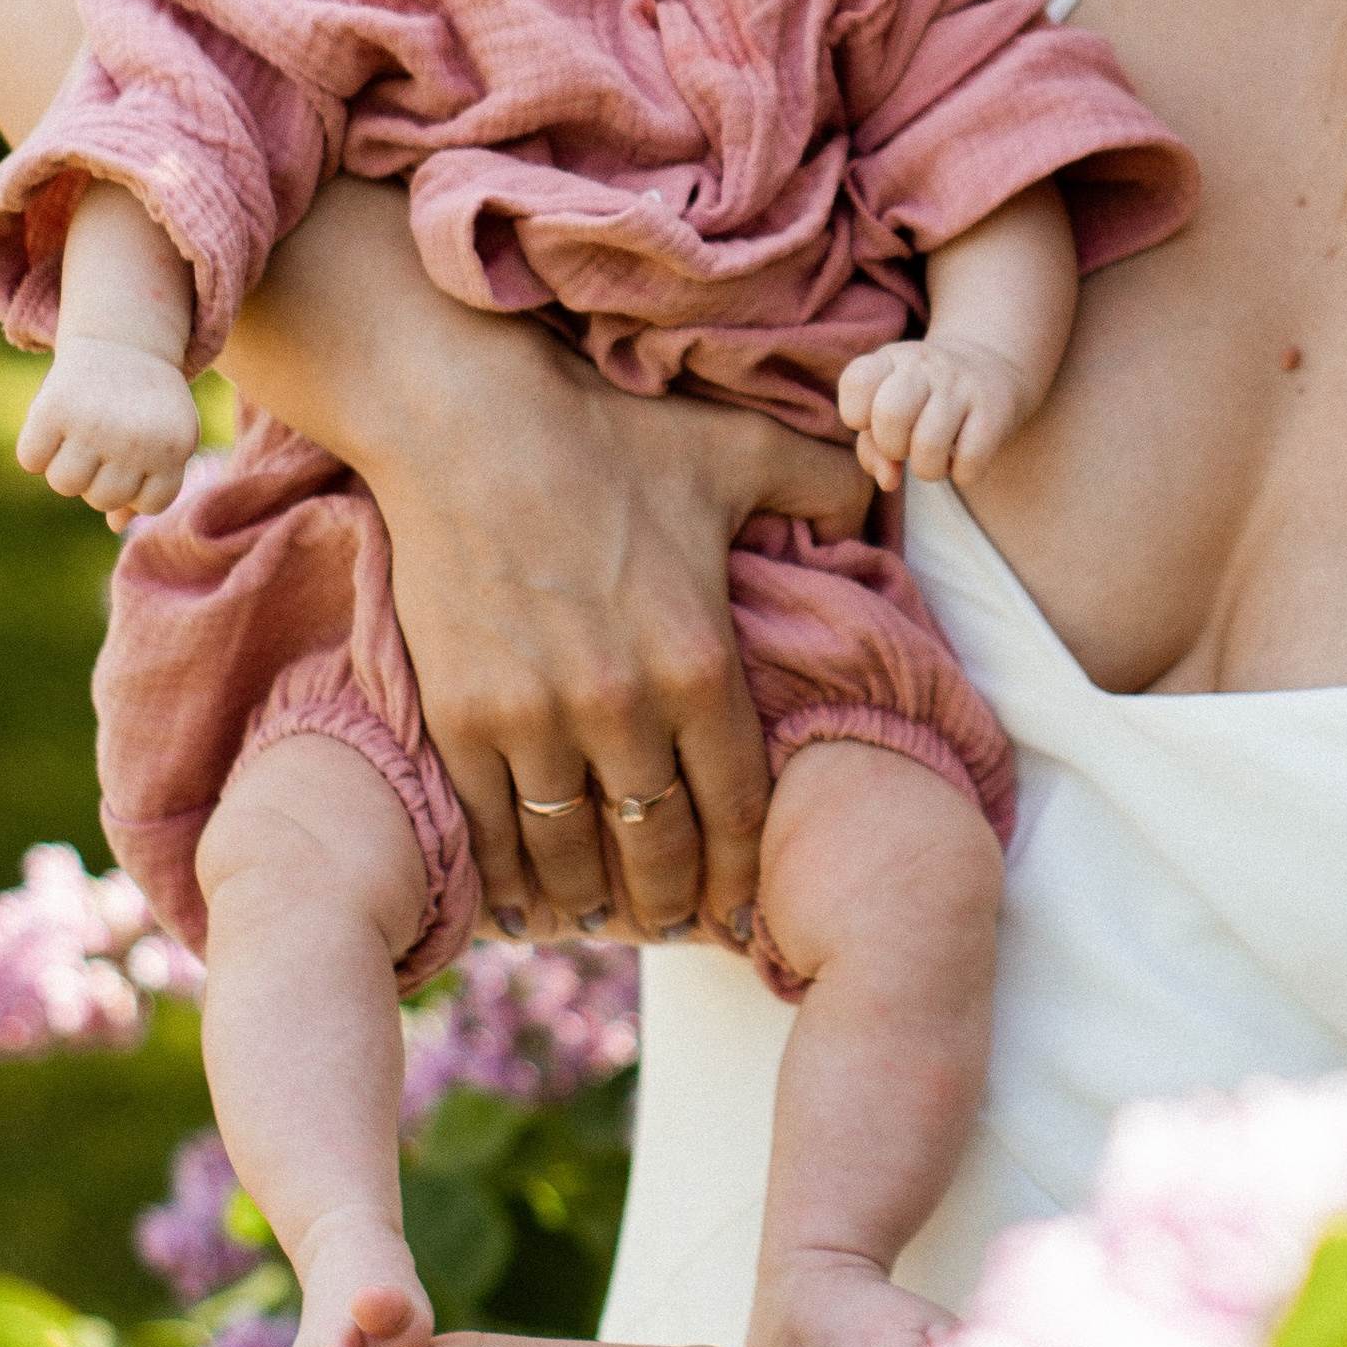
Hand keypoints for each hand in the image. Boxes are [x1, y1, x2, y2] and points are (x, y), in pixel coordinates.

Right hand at [16, 336, 199, 523]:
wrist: (125, 341)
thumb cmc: (149, 401)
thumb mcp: (166, 438)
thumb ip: (150, 484)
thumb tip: (115, 525)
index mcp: (172, 447)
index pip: (148, 506)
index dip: (138, 489)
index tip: (138, 460)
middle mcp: (135, 439)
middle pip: (102, 499)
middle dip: (101, 477)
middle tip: (106, 442)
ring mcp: (93, 424)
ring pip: (64, 484)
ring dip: (66, 466)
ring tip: (79, 436)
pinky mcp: (53, 409)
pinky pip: (31, 460)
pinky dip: (35, 449)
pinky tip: (54, 425)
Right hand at [226, 179, 872, 945]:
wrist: (466, 422)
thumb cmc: (609, 436)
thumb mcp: (739, 449)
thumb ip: (824, 481)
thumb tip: (884, 496)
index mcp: (699, 658)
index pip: (741, 802)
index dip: (747, 866)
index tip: (749, 902)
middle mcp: (622, 707)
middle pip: (660, 846)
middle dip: (676, 900)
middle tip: (683, 924)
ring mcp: (534, 720)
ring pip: (574, 853)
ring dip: (596, 901)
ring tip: (609, 919)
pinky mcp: (462, 718)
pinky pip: (494, 831)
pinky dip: (513, 878)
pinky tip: (526, 901)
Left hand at [838, 333, 1039, 490]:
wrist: (991, 368)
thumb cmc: (925, 400)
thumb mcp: (889, 407)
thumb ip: (872, 446)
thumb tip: (888, 480)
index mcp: (893, 359)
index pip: (858, 382)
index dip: (856, 415)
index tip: (873, 421)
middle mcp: (927, 365)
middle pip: (891, 414)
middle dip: (891, 446)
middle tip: (905, 446)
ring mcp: (963, 386)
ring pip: (929, 445)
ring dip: (926, 468)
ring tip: (933, 458)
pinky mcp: (995, 412)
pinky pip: (968, 462)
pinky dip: (961, 473)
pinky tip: (962, 460)